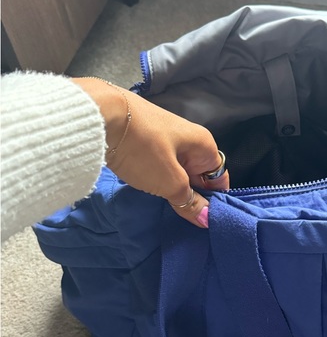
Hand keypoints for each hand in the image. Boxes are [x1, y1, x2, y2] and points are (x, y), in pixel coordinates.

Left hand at [72, 77, 228, 227]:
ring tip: (165, 210)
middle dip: (191, 197)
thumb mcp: (170, 181)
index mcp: (204, 144)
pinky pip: (159, 165)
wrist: (98, 114)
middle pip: (198, 176)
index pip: (219, 178)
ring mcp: (166, 139)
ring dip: (172, 190)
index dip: (214, 201)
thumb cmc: (143, 148)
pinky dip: (155, 179)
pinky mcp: (145, 140)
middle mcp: (189, 139)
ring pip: (177, 171)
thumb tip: (207, 219)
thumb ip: (189, 201)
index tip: (204, 221)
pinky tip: (147, 192)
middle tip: (183, 222)